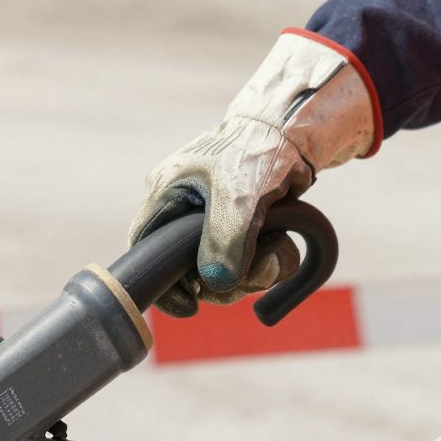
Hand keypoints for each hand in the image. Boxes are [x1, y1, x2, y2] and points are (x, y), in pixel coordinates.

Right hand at [131, 31, 375, 316]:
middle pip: (189, 269)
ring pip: (222, 269)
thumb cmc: (258, 155)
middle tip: (250, 278)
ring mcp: (212, 218)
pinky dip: (266, 262)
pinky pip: (245, 260)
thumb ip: (224, 243)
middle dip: (223, 281)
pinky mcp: (240, 224)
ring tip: (276, 253)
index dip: (162, 283)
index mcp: (167, 194)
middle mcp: (184, 208)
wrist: (295, 135)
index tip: (191, 305)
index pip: (146, 247)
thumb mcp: (240, 198)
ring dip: (252, 273)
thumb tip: (217, 284)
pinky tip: (282, 247)